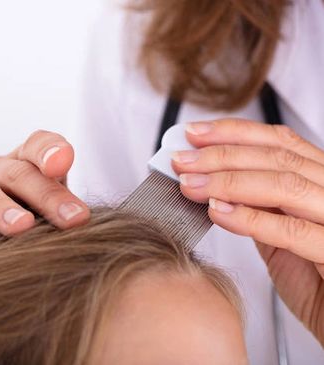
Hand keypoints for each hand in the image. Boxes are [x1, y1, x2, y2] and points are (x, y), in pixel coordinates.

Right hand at [0, 130, 89, 236]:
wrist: (9, 229)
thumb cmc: (40, 214)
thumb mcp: (57, 204)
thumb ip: (68, 205)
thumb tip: (79, 218)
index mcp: (26, 162)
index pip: (38, 145)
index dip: (50, 151)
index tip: (62, 164)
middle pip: (19, 174)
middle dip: (47, 196)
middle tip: (73, 218)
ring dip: (1, 209)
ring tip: (23, 226)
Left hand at [172, 119, 323, 345]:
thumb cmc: (313, 277)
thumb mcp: (280, 232)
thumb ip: (257, 206)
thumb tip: (213, 184)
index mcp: (319, 179)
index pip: (277, 141)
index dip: (231, 133)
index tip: (193, 134)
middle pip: (275, 157)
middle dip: (220, 156)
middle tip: (182, 161)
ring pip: (283, 184)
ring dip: (227, 182)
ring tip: (190, 185)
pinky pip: (291, 229)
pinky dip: (249, 218)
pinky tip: (217, 211)